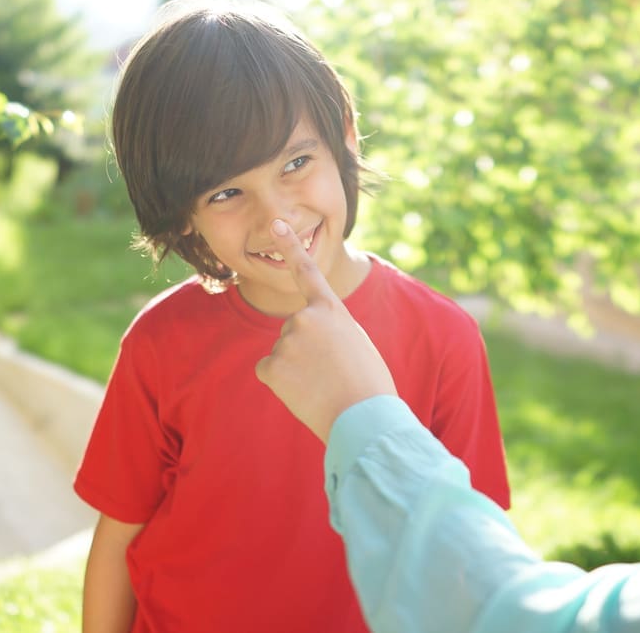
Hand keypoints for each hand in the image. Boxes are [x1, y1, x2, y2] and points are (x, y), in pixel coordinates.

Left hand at [254, 219, 396, 441]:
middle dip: (305, 351)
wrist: (364, 416)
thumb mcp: (356, 344)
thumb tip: (306, 345)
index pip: (307, 272)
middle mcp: (305, 317)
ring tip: (323, 384)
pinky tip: (304, 393)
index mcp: (331, 309)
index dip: (290, 247)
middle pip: (293, 331)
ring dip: (297, 370)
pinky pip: (269, 372)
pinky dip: (283, 385)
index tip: (275, 224)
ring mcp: (286, 340)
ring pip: (282, 354)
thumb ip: (330, 331)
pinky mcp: (272, 366)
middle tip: (331, 372)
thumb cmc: (370, 384)